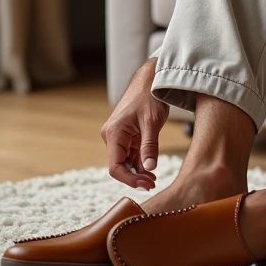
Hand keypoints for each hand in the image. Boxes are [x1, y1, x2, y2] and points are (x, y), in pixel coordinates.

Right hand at [100, 57, 169, 190]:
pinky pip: (131, 154)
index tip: (145, 184)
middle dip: (135, 177)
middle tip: (153, 183)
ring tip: (154, 179)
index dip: (129, 179)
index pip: (115, 166)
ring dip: (139, 171)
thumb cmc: (149, 97)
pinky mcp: (127, 135)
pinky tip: (151, 170)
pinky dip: (140, 162)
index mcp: (114, 133)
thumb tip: (149, 169)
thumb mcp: (152, 123)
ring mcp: (119, 136)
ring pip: (126, 161)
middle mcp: (112, 136)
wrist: (150, 80)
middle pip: (120, 165)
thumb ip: (149, 147)